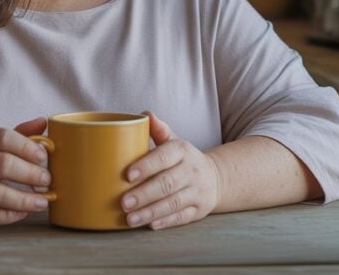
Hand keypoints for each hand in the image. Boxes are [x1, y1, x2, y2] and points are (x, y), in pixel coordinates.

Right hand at [0, 117, 50, 224]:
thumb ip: (19, 132)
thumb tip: (44, 122)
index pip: (3, 138)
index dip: (26, 146)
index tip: (44, 156)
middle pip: (2, 165)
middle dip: (29, 173)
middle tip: (47, 180)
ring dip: (23, 199)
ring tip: (42, 202)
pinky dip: (9, 215)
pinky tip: (23, 212)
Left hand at [121, 111, 220, 229]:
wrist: (214, 177)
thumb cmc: (183, 158)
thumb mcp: (173, 141)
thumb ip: (158, 129)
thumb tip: (145, 114)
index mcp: (182, 150)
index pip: (164, 157)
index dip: (146, 166)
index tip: (127, 175)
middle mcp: (192, 170)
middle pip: (167, 183)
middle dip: (144, 194)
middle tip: (124, 202)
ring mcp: (197, 191)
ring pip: (173, 203)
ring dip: (150, 212)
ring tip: (130, 218)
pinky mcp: (199, 209)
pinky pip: (181, 217)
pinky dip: (165, 221)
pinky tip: (150, 224)